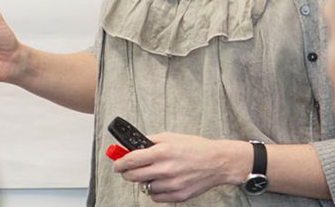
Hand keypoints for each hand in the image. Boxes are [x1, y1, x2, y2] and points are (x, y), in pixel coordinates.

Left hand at [112, 133, 243, 202]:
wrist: (217, 162)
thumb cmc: (196, 148)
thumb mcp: (171, 137)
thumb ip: (150, 141)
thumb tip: (131, 146)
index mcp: (162, 152)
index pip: (130, 160)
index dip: (119, 163)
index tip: (117, 164)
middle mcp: (165, 169)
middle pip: (133, 176)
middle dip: (127, 173)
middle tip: (129, 170)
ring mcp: (171, 184)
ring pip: (144, 187)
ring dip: (145, 181)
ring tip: (154, 173)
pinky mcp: (178, 195)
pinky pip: (156, 197)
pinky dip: (156, 191)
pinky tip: (163, 182)